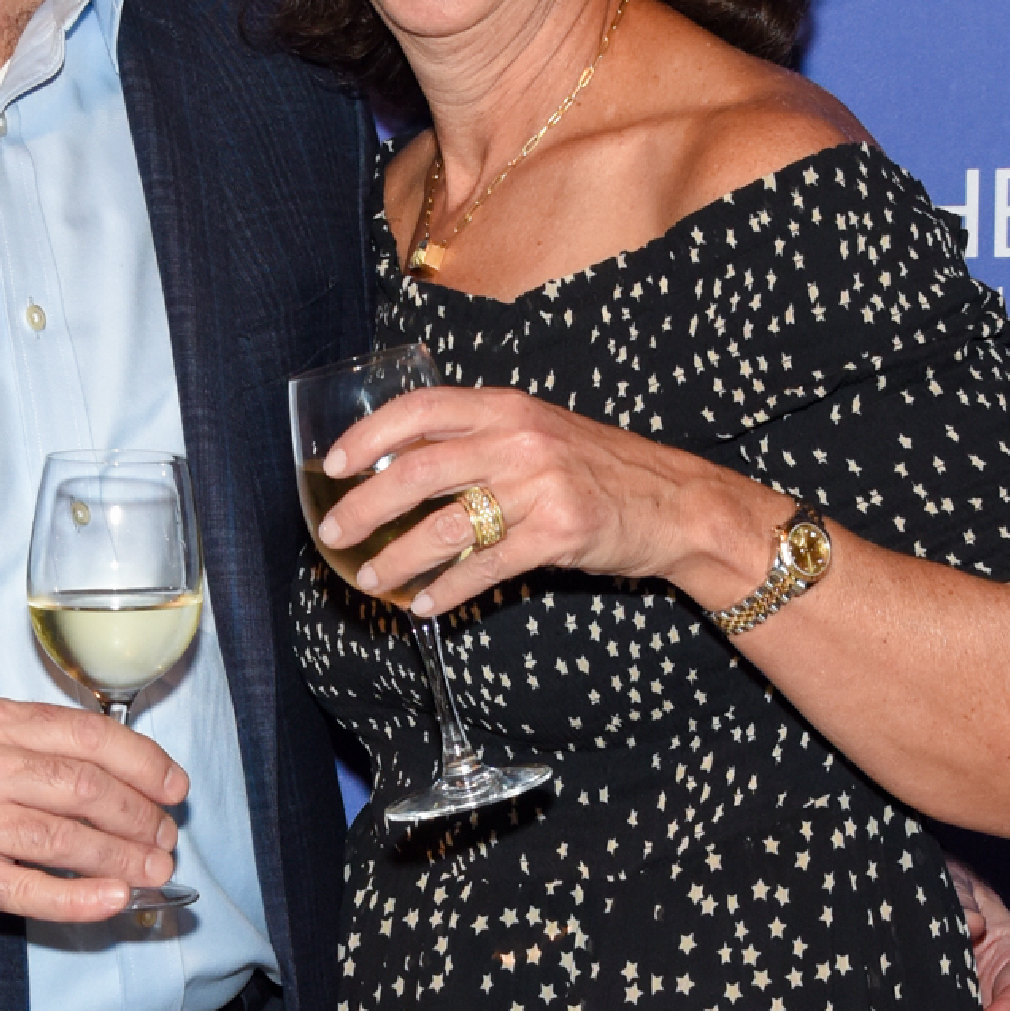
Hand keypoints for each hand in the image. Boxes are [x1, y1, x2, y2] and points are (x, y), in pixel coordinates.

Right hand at [0, 696, 187, 922]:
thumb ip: (34, 744)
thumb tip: (121, 770)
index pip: (84, 733)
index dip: (141, 760)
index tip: (173, 784)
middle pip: (83, 785)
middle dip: (138, 814)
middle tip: (164, 836)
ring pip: (65, 837)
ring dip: (122, 857)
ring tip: (153, 870)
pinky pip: (32, 888)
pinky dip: (80, 897)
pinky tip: (113, 900)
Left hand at [313, 385, 767, 615]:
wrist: (676, 503)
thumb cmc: (599, 468)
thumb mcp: (538, 431)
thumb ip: (479, 437)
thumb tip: (401, 459)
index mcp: (506, 407)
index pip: (420, 408)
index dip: (369, 434)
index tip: (333, 463)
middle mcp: (518, 440)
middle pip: (418, 471)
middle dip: (364, 506)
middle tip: (333, 533)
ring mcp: (539, 487)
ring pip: (444, 524)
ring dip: (396, 556)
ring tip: (368, 577)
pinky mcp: (557, 534)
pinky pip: (484, 567)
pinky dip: (446, 589)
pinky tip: (422, 604)